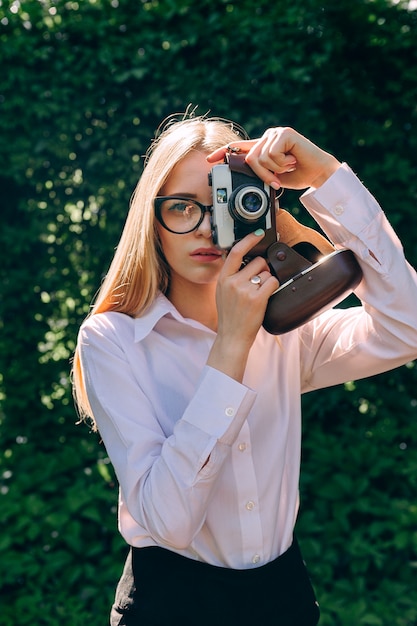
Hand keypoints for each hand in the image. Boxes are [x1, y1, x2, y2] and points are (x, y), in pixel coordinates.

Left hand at [207, 126, 340, 189]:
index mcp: (263, 146)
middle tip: (275, 182)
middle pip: (249, 158)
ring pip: (260, 158)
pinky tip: (292, 160)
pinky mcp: (285, 134)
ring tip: (288, 168)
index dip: (224, 153)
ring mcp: (276, 133)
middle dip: (261, 175)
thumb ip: (259, 172)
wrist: (318, 174)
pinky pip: (271, 154)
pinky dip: (281, 163)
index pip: (239, 147)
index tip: (210, 160)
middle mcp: (268, 137)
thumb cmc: (297, 175)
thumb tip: (246, 175)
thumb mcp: (273, 176)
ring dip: (273, 170)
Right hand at [207, 230, 278, 381]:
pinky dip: (273, 287)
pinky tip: (265, 296)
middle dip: (262, 270)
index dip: (248, 240)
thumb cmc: (230, 316)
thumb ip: (231, 276)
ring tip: (258, 294)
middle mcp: (233, 282)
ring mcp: (245, 290)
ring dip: (267, 281)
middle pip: (257, 262)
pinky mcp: (257, 298)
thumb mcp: (222, 292)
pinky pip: (272, 282)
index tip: (257, 234)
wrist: (232, 336)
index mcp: (223, 278)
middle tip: (257, 284)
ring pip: (266, 272)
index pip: (235, 252)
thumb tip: (245, 261)